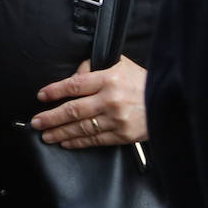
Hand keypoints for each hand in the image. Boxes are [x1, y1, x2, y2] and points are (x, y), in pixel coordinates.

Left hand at [29, 57, 147, 147]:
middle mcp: (110, 99)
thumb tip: (72, 78)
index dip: (54, 91)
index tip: (41, 96)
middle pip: (73, 109)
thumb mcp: (120, 65)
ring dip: (60, 132)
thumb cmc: (142, 81)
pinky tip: (66, 142)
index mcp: (108, 79)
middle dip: (51, 117)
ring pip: (82, 127)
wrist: (171, 102)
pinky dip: (79, 142)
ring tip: (46, 135)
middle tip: (36, 122)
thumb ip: (93, 67)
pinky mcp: (124, 135)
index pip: (74, 85)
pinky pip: (96, 140)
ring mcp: (117, 119)